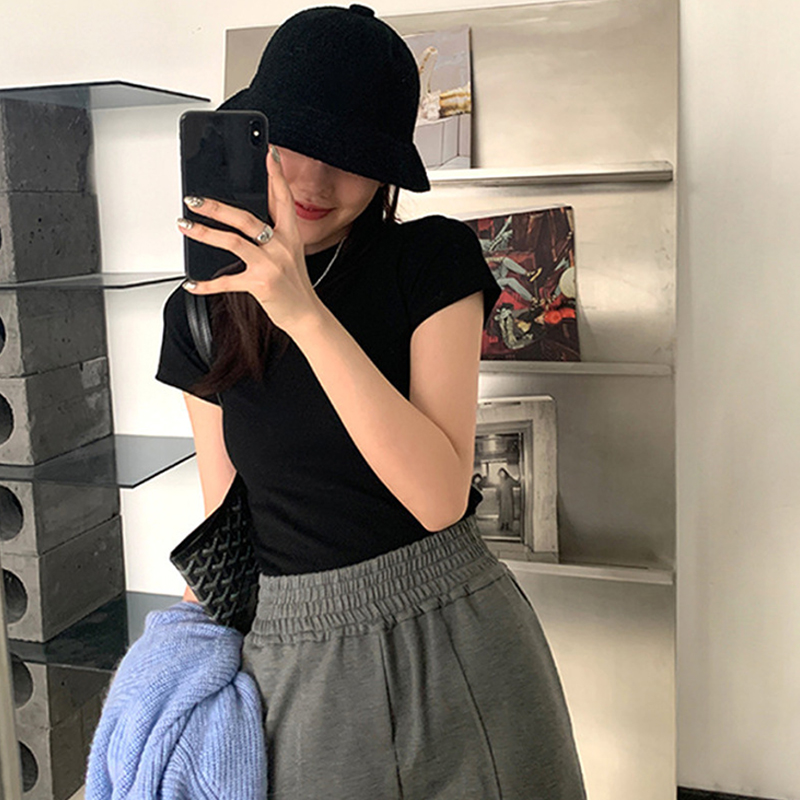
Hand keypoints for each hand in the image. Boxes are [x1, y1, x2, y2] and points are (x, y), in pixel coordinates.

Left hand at [177, 146, 321, 334]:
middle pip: (247, 219)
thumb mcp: (291, 253)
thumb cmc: (294, 285)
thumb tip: (246, 216)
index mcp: (290, 235)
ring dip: (205, 233)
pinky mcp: (260, 285)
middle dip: (217, 207)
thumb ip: (273, 234)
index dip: (277, 175)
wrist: (305, 314)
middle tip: (194, 199)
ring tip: (186, 226)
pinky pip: (227, 281)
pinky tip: (192, 282)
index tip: (270, 154)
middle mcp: (281, 247)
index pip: (284, 199)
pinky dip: (207, 284)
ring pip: (233, 242)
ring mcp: (270, 265)